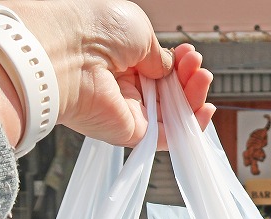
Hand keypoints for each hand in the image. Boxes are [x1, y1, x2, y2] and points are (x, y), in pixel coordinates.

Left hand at [0, 0, 214, 148]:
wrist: (65, 52)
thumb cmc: (94, 30)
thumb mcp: (138, 31)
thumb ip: (159, 55)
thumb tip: (169, 70)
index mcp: (122, 60)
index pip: (161, 70)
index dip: (180, 64)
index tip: (190, 53)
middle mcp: (125, 87)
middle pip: (171, 92)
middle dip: (189, 77)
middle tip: (197, 64)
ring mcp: (129, 111)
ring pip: (174, 113)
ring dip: (194, 97)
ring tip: (202, 77)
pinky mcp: (131, 133)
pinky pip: (169, 137)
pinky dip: (191, 128)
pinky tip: (205, 110)